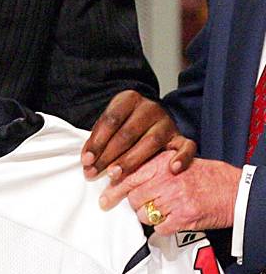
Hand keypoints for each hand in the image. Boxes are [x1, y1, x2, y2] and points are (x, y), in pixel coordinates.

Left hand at [81, 90, 195, 180]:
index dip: (97, 141)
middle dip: (109, 155)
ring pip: (151, 142)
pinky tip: (172, 169)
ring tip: (115, 174)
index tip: (86, 160)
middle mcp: (150, 108)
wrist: (149, 116)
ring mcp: (167, 122)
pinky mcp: (181, 136)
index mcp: (129, 99)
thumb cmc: (123, 123)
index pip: (111, 120)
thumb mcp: (109, 123)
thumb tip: (87, 161)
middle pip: (128, 133)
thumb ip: (98, 138)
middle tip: (95, 172)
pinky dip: (181, 157)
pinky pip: (187, 146)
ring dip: (131, 160)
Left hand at [100, 157, 240, 234]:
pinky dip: (162, 227)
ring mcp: (173, 200)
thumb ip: (153, 166)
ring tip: (162, 210)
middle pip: (133, 198)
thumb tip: (125, 177)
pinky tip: (171, 220)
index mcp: (162, 163)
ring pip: (144, 214)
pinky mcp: (182, 218)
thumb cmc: (206, 175)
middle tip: (142, 206)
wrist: (235, 191)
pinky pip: (159, 228)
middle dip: (135, 205)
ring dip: (149, 216)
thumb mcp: (177, 159)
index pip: (128, 177)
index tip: (104, 198)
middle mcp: (165, 180)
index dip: (113, 190)